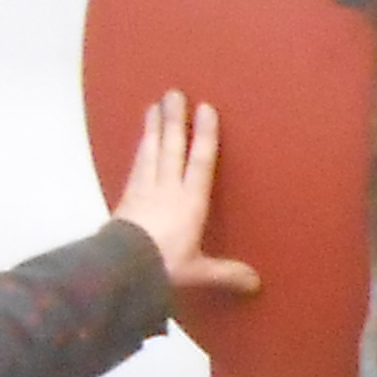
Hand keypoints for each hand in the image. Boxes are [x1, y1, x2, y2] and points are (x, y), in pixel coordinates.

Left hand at [115, 93, 258, 299]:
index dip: (204, 134)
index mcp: (190, 202)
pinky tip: (141, 141)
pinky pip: (136, 166)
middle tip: (173, 93)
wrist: (121, 268)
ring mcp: (144, 190)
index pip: (200, 161)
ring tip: (154, 106)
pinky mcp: (126, 197)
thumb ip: (225, 273)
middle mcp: (168, 189)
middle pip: (172, 148)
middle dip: (175, 120)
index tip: (205, 108)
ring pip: (151, 152)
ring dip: (153, 128)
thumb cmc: (163, 267)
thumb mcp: (197, 272)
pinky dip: (140, 149)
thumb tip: (256, 283)